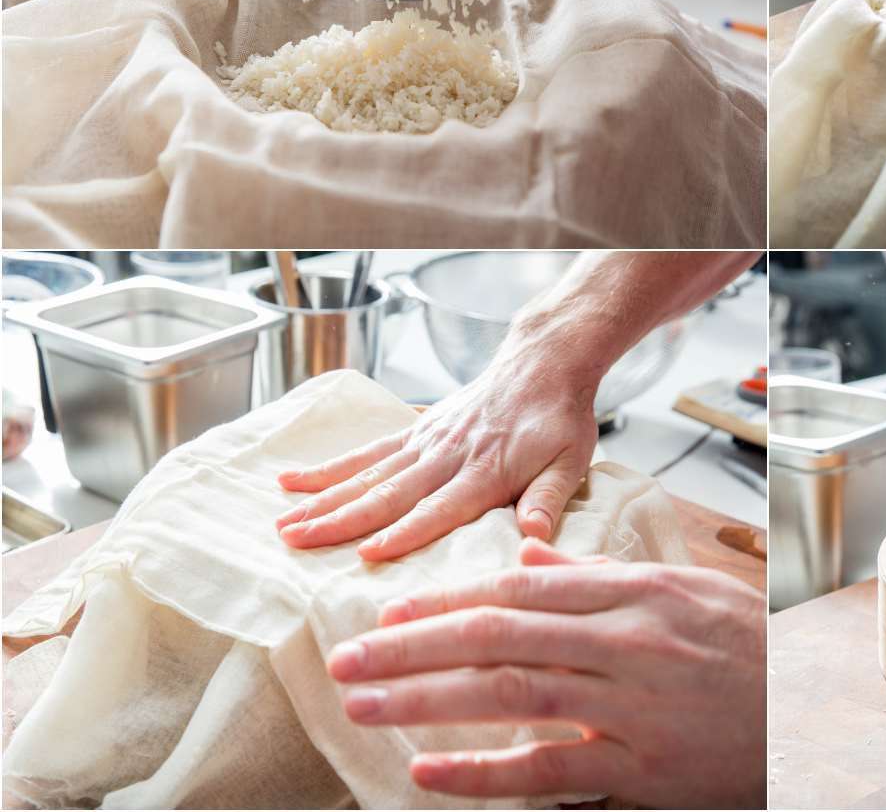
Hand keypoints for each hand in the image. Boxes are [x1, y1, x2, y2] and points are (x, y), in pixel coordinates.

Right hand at [276, 334, 598, 560]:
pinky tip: (293, 479)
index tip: (368, 554)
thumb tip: (534, 537)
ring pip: (366, 474)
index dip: (405, 533)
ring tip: (283, 523)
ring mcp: (426, 441)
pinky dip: (329, 466)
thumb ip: (548, 498)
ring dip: (323, 499)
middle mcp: (447, 455)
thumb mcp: (571, 460)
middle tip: (296, 543)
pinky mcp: (416, 429)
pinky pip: (367, 451)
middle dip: (340, 521)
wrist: (545, 361)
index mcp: (486, 471)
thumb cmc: (561, 418)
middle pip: (388, 493)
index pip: (440, 508)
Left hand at [326, 539, 767, 807]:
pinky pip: (549, 769)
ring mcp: (631, 704)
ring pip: (511, 694)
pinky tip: (431, 772)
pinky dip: (485, 772)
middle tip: (348, 657)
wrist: (812, 714)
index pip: (522, 590)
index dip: (449, 599)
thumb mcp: (685, 591)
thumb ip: (600, 574)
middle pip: (500, 636)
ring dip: (428, 700)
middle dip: (415, 645)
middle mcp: (627, 641)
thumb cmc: (749, 649)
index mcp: (635, 592)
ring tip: (366, 703)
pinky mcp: (641, 765)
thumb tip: (528, 555)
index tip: (392, 609)